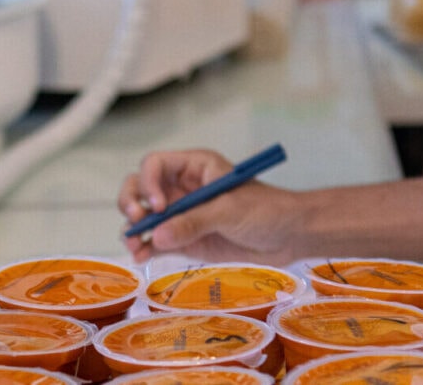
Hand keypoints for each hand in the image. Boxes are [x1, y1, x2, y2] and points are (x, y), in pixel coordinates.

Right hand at [118, 148, 304, 264]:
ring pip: (144, 216)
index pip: (155, 164)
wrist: (290, 236)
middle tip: (136, 221)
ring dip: (134, 228)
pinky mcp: (185, 239)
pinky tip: (140, 256)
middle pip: (141, 187)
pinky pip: (156, 241)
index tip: (159, 205)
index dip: (149, 182)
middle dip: (132, 202)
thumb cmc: (266, 210)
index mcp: (193, 167)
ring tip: (133, 245)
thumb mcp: (230, 210)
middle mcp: (181, 188)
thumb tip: (157, 235)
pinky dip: (145, 248)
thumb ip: (194, 221)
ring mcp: (181, 214)